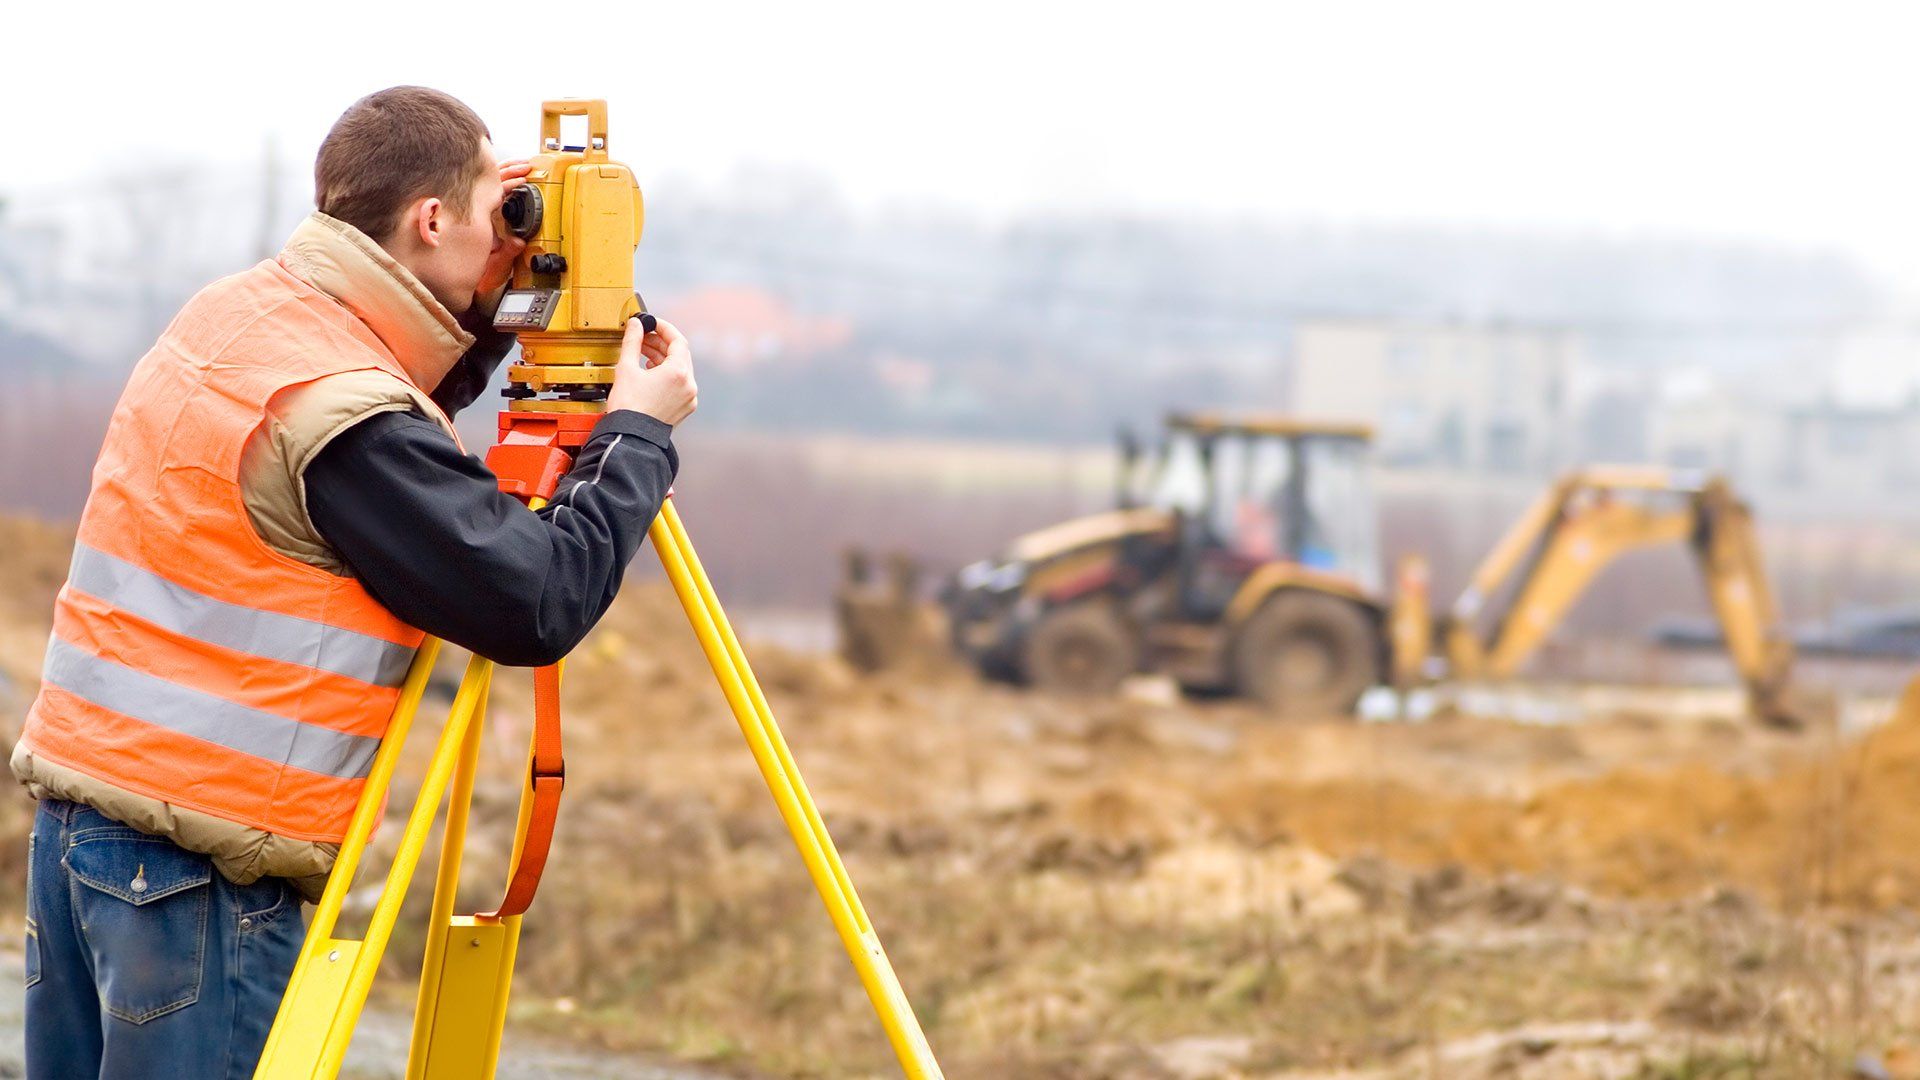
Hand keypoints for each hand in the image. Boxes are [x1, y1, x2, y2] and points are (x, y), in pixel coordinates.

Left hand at [475, 160, 534, 304]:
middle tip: (527, 166)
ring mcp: (475, 209)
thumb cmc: (479, 271)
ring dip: (505, 170)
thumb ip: (508, 253)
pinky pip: (488, 188)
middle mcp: (475, 210)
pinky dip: (500, 177)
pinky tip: (510, 173)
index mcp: (480, 219)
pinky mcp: (479, 212)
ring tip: (521, 165)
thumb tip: (517, 241)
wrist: (467, 279)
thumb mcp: (496, 265)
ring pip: (488, 181)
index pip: (496, 192)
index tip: (524, 178)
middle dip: (510, 170)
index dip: (511, 183)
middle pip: (492, 181)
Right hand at [608, 317, 696, 425]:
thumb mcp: (626, 368)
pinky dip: (667, 375)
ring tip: (643, 355)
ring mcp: (689, 398)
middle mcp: (689, 385)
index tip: (652, 323)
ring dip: (663, 359)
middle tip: (644, 338)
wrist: (630, 438)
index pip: (678, 340)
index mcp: (678, 373)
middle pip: (680, 354)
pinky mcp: (684, 408)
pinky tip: (651, 373)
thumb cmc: (628, 408)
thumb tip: (635, 325)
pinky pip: (680, 384)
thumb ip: (632, 342)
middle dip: (661, 343)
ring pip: (680, 369)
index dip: (664, 328)